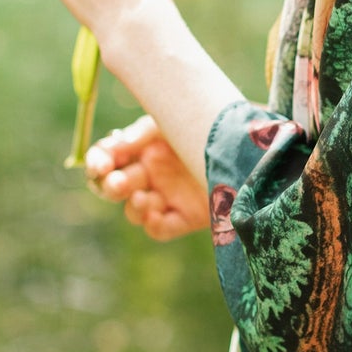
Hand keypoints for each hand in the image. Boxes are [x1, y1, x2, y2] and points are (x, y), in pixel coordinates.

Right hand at [85, 114, 211, 240]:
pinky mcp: (187, 216)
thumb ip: (143, 132)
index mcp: (142, 147)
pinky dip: (154, 225)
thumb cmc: (210, 125)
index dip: (97, 163)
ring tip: (144, 199)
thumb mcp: (173, 122)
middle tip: (120, 183)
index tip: (100, 165)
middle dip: (112, 186)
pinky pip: (161, 229)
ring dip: (134, 207)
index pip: (107, 158)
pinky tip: (155, 215)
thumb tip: (115, 142)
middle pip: (115, 187)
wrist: (253, 144)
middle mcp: (151, 173)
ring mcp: (167, 196)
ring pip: (135, 211)